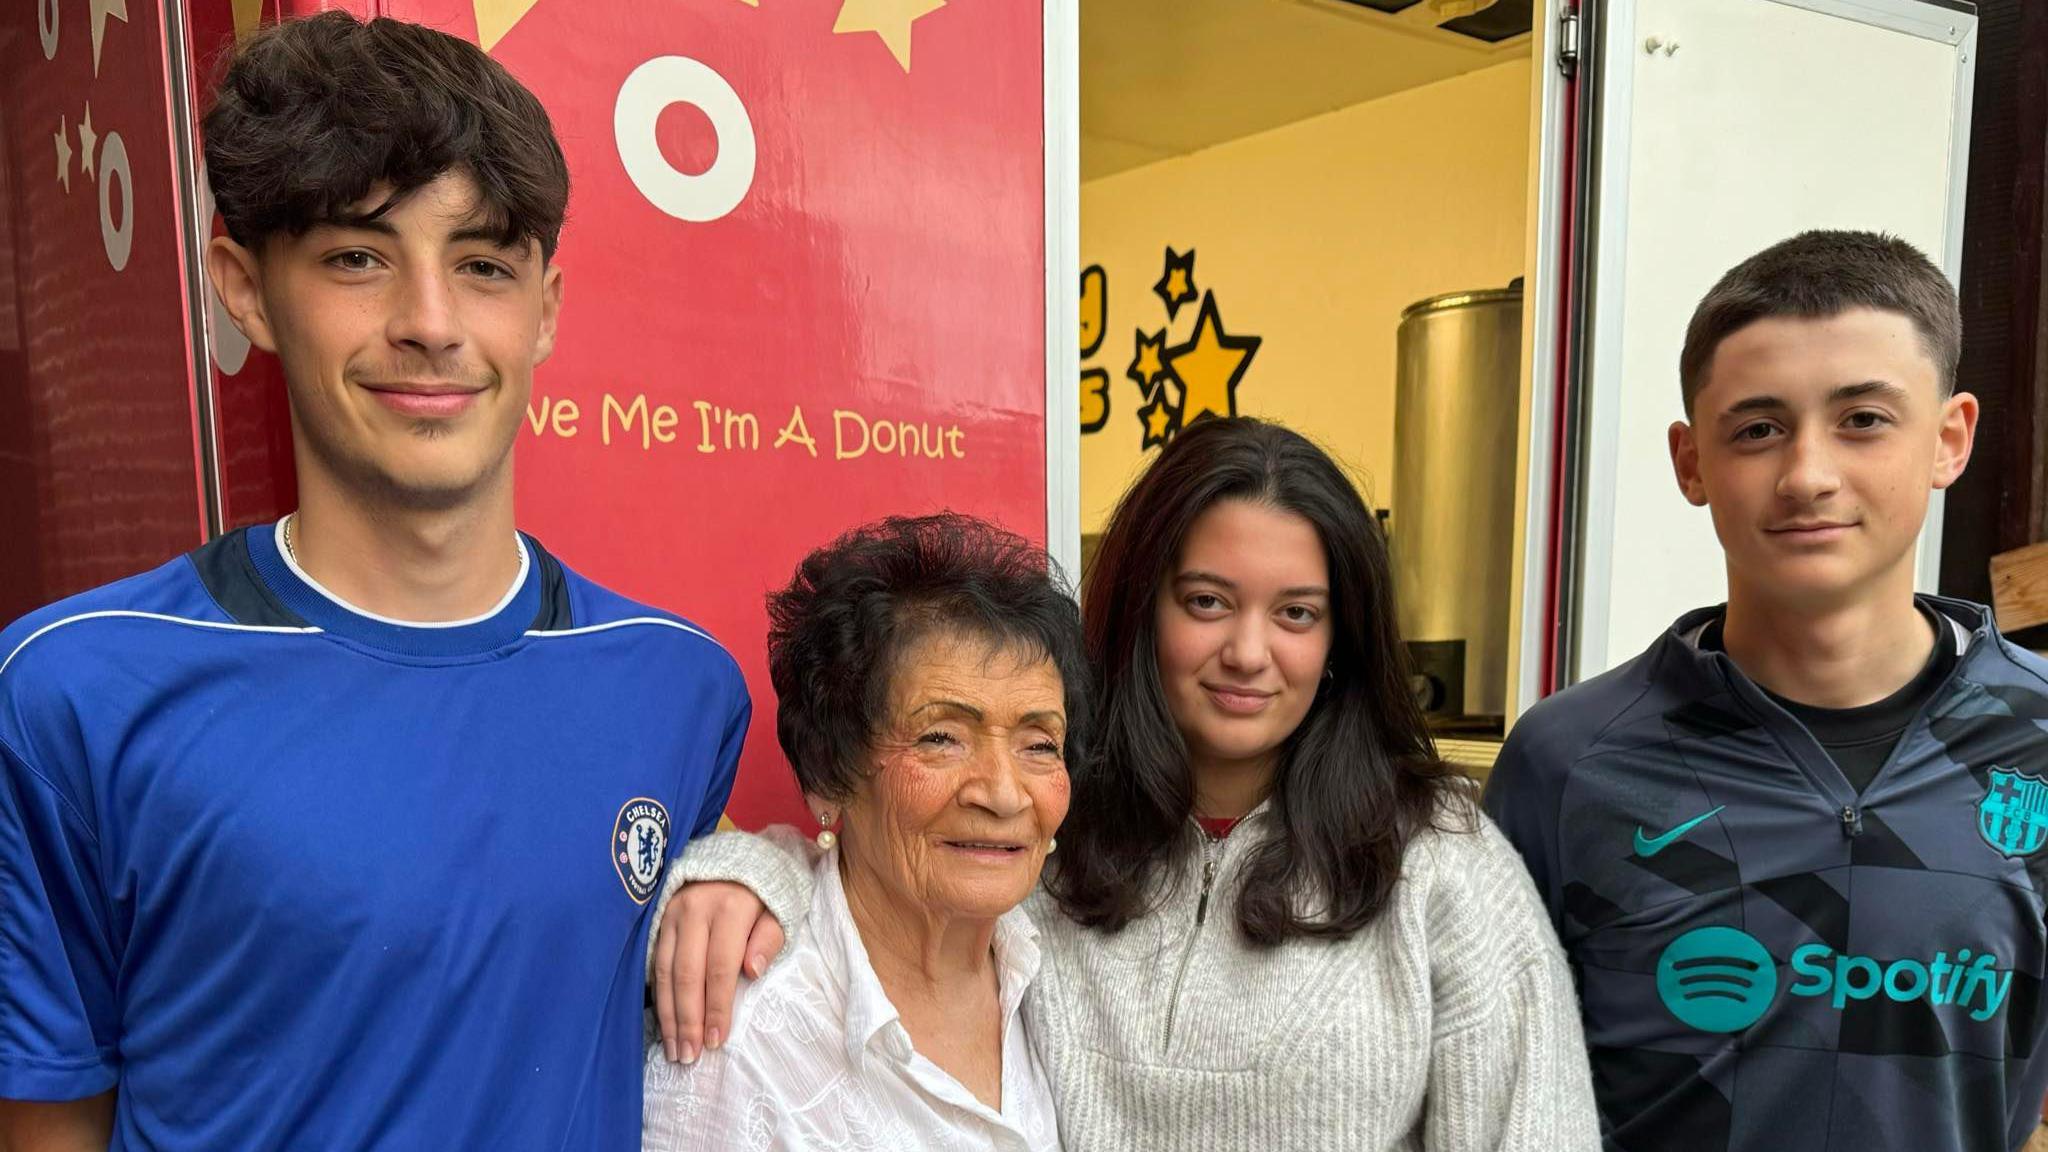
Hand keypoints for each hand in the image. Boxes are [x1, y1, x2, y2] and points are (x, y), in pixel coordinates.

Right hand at [651, 881, 784, 1062]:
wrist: (736, 855)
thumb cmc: (763, 892)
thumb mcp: (779, 909)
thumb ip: (769, 938)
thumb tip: (752, 971)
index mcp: (729, 907)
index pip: (720, 967)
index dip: (717, 1006)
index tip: (717, 1041)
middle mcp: (695, 908)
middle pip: (687, 974)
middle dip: (687, 1020)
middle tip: (689, 1056)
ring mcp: (672, 912)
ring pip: (665, 971)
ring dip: (668, 1014)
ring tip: (674, 1049)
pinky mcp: (658, 916)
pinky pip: (653, 962)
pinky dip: (658, 994)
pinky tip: (661, 1020)